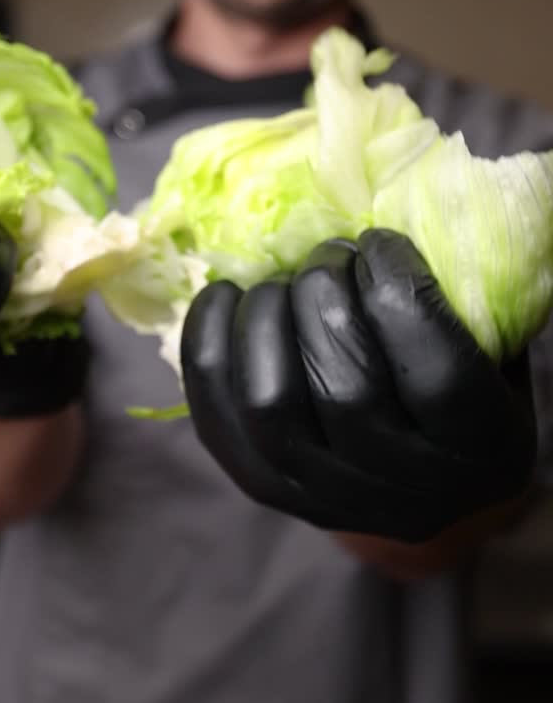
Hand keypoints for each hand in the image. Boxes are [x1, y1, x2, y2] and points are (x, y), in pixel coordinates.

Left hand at [180, 230, 536, 542]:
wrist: (426, 481)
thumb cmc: (466, 385)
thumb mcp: (492, 346)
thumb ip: (460, 298)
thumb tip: (400, 205)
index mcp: (482, 449)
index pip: (435, 374)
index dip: (397, 289)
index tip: (378, 242)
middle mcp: (405, 490)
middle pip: (344, 387)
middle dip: (323, 294)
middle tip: (326, 255)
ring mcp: (326, 497)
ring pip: (271, 402)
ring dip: (265, 317)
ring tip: (280, 282)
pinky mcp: (265, 488)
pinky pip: (215, 414)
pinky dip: (209, 342)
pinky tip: (226, 297)